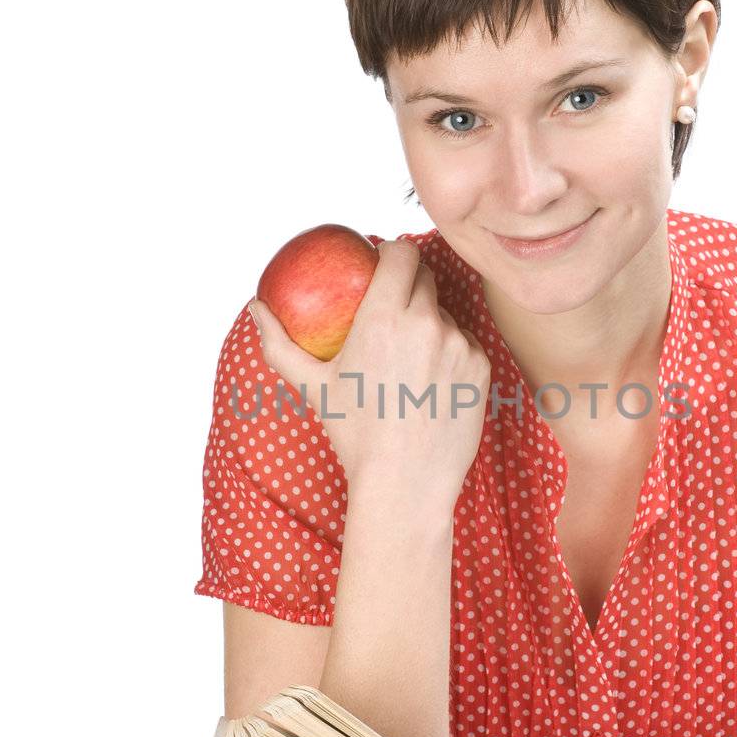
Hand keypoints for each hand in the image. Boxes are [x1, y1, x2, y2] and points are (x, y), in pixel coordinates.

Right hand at [248, 239, 490, 508]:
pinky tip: (430, 385)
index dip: (393, 252)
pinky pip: (464, 344)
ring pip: (444, 314)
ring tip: (408, 364)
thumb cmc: (354, 435)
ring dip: (429, 324)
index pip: (401, 253)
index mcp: (383, 318)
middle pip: (424, 277)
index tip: (382, 263)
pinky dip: (449, 354)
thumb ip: (279, 343)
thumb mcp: (313, 387)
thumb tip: (255, 308)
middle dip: (408, 284)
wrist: (405, 484)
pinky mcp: (481, 367)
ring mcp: (459, 344)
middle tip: (391, 310)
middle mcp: (426, 323)